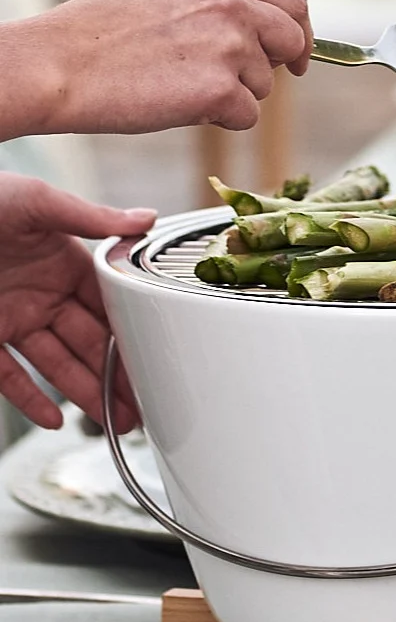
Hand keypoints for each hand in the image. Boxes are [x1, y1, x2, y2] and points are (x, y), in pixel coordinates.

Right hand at [0, 0, 313, 137]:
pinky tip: (179, 106)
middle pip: (292, 40)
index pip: (291, 0)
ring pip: (263, 85)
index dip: (299, 31)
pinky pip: (245, 117)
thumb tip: (262, 28)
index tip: (296, 55)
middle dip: (282, 66)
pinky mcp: (221, 89)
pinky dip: (220, 120)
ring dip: (234, 95)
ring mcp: (231, 45)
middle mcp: (233, 4)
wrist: (62, 63)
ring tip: (179, 87)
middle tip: (251, 85)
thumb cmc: (105, 33)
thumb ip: (219, 0)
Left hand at [0, 176, 154, 431]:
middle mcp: (41, 294)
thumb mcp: (36, 200)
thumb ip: (90, 217)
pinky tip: (54, 418)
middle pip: (88, 342)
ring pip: (56, 366)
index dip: (132, 332)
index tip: (155, 356)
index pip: (108, 304)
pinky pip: (9, 377)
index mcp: (63, 261)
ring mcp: (12, 318)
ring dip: (86, 393)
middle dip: (117, 374)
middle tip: (144, 402)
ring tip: (116, 420)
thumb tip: (145, 219)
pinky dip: (31, 400)